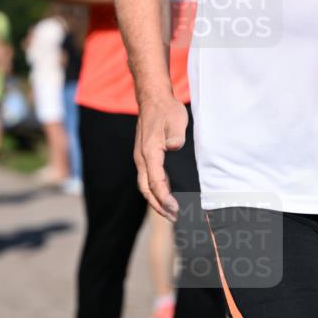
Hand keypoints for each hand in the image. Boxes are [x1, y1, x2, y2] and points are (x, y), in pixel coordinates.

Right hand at [134, 96, 187, 220]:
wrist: (153, 99)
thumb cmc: (166, 110)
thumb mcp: (175, 119)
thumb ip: (175, 134)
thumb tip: (175, 146)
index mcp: (149, 152)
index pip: (155, 181)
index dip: (164, 197)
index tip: (175, 208)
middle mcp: (142, 158)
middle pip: (146, 189)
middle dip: (158, 205)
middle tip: (174, 218)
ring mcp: (141, 158)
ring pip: (145, 185)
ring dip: (156, 201)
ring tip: (170, 213)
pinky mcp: (144, 157)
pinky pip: (147, 178)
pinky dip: (155, 191)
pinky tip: (166, 196)